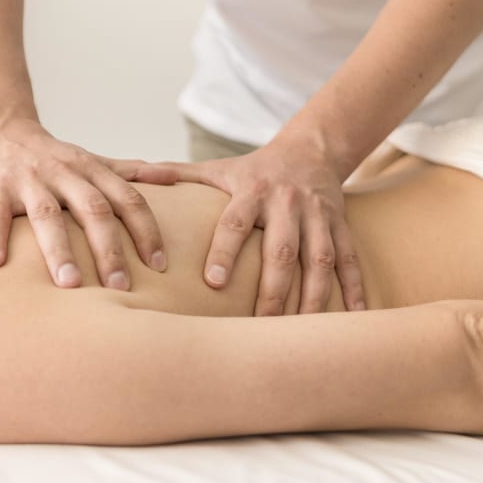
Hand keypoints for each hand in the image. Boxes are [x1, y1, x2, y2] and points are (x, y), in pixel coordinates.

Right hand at [0, 118, 168, 288]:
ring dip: (58, 250)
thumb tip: (174, 176)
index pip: (127, 200)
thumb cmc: (53, 156)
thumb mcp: (93, 160)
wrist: (1, 128)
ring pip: (47, 214)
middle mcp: (64, 173)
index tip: (159, 266)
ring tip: (69, 284)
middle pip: (92, 209)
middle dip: (108, 249)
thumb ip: (130, 171)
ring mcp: (28, 180)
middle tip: (120, 288)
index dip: (145, 231)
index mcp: (92, 170)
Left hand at [133, 138, 365, 314]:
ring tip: (301, 333)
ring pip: (319, 261)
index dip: (224, 250)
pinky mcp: (341, 226)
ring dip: (313, 298)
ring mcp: (318, 216)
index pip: (234, 222)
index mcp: (252, 191)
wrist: (311, 149)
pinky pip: (350, 260)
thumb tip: (129, 175)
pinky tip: (353, 317)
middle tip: (260, 325)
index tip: (212, 283)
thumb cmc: (252, 170)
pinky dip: (354, 289)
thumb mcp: (215, 168)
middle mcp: (287, 203)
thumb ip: (174, 174)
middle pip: (281, 250)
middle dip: (272, 289)